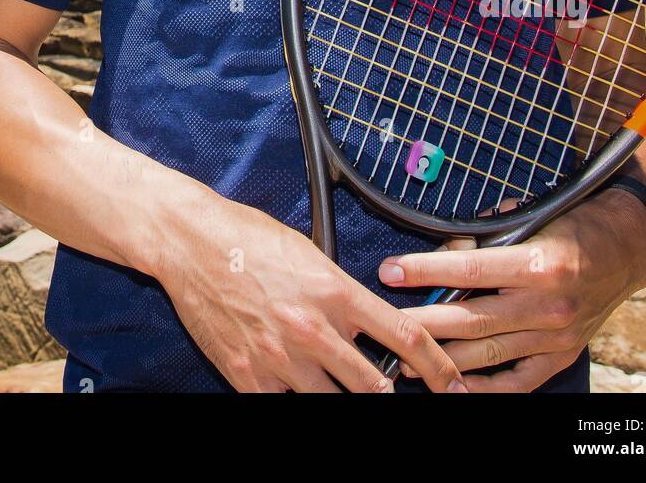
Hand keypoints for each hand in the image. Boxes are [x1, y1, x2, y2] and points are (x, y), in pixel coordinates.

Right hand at [157, 188, 469, 393]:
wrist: (192, 242)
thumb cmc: (249, 238)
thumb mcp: (310, 253)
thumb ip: (342, 292)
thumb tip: (370, 322)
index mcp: (335, 292)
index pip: (404, 337)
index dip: (438, 368)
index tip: (453, 386)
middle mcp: (314, 330)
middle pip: (375, 387)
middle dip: (392, 397)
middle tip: (398, 396)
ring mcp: (280, 359)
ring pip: (332, 404)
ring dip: (341, 397)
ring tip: (340, 386)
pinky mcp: (248, 377)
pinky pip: (285, 407)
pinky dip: (294, 399)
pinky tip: (294, 385)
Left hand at [376, 188, 645, 392]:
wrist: (625, 249)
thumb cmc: (574, 224)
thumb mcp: (531, 216)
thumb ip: (488, 235)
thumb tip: (446, 250)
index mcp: (539, 264)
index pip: (469, 269)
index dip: (425, 270)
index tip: (390, 270)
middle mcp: (547, 305)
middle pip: (470, 319)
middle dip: (422, 320)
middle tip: (386, 320)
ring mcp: (554, 337)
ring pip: (486, 354)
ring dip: (442, 358)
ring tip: (406, 359)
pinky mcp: (560, 356)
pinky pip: (516, 381)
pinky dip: (484, 387)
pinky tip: (454, 384)